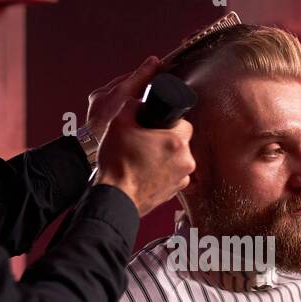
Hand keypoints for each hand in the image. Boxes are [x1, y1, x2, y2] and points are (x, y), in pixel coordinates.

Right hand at [92, 59, 193, 216]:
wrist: (114, 198)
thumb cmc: (118, 164)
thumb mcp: (119, 124)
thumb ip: (132, 106)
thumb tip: (138, 103)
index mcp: (177, 142)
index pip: (184, 122)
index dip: (168, 122)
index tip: (156, 126)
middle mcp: (186, 161)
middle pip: (181, 141)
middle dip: (166, 140)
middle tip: (147, 142)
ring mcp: (182, 179)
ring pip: (177, 159)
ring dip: (165, 157)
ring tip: (144, 159)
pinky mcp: (175, 192)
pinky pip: (173, 175)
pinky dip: (162, 173)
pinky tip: (146, 172)